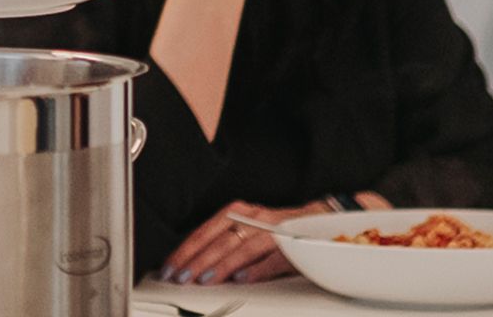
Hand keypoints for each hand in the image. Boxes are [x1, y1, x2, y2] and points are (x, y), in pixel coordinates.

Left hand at [160, 198, 327, 285]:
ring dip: (223, 265)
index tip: (170, 267)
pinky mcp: (295, 246)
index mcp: (240, 212)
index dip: (186, 250)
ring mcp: (276, 231)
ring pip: (244, 248)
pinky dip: (257, 269)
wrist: (321, 221)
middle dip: (197, 260)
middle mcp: (256, 218)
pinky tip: (242, 279)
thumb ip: (225, 243)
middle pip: (221, 240)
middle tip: (182, 277)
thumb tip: (193, 263)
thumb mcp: (248, 229)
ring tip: (206, 279)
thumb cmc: (279, 229)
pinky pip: (273, 258)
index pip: (206, 231)